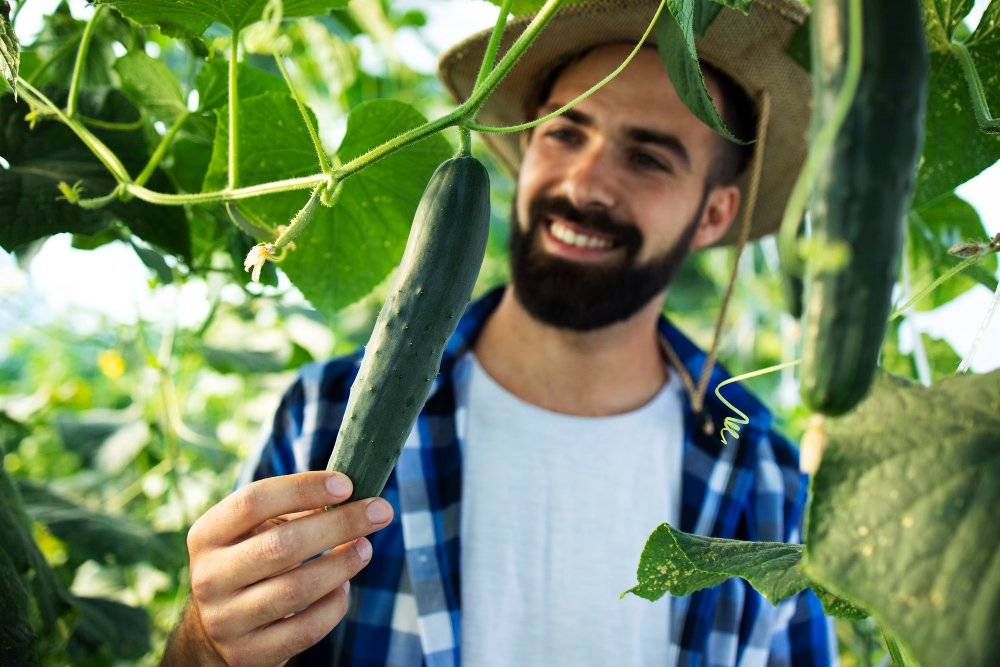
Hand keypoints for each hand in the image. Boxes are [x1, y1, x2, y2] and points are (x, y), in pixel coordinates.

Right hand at [163, 471, 393, 666]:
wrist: (216, 628)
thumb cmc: (251, 562)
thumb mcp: (256, 531)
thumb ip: (293, 510)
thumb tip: (351, 496)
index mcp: (207, 535)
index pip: (253, 501)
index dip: (303, 489)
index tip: (347, 484)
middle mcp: (209, 577)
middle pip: (281, 545)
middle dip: (339, 524)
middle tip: (380, 511)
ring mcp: (225, 620)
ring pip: (296, 589)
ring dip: (341, 564)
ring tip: (365, 548)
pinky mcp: (247, 654)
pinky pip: (304, 630)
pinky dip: (333, 605)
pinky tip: (343, 588)